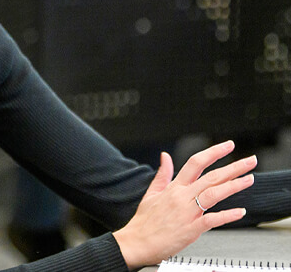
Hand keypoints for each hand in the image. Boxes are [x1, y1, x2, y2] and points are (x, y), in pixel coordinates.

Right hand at [112, 140, 255, 269]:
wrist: (137, 242)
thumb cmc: (145, 221)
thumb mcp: (151, 193)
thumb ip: (162, 174)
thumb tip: (165, 156)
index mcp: (174, 187)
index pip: (195, 163)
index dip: (213, 152)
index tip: (227, 146)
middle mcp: (182, 197)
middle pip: (211, 177)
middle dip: (233, 167)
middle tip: (250, 161)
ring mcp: (187, 212)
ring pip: (213, 194)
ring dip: (233, 186)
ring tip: (249, 179)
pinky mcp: (191, 229)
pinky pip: (212, 220)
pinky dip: (227, 215)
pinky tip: (240, 211)